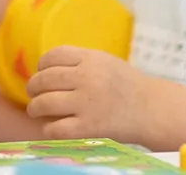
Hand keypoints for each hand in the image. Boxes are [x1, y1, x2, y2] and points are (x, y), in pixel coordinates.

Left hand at [26, 46, 152, 143]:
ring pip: (44, 103)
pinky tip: (51, 127)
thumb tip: (44, 68)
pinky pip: (55, 128)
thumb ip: (78, 62)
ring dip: (35, 108)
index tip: (41, 72)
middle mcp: (87, 78)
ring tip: (36, 110)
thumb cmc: (126, 86)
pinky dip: (48, 129)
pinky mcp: (89, 127)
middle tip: (33, 93)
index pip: (53, 56)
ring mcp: (87, 103)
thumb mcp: (105, 62)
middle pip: (44, 79)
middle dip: (33, 87)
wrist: (153, 109)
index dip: (42, 65)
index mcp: (90, 59)